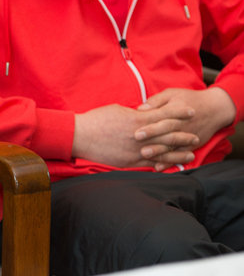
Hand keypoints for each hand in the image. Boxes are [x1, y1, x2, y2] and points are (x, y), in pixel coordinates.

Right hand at [73, 103, 198, 167]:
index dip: (179, 113)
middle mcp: (140, 136)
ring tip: (190, 153)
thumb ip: (135, 114)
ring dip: (178, 153)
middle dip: (183, 135)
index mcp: (137, 120)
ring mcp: (135, 151)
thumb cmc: (96, 120)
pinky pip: (150, 164)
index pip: (164, 115)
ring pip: (162, 152)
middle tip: (195, 135)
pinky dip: (162, 164)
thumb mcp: (118, 110)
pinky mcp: (129, 162)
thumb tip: (145, 114)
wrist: (79, 136)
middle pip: (168, 135)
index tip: (190, 112)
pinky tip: (170, 165)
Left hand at [137, 86, 235, 169]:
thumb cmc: (189, 99)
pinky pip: (180, 155)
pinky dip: (170, 162)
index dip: (150, 128)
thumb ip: (155, 101)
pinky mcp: (191, 145)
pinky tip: (158, 168)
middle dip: (153, 141)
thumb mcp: (171, 94)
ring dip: (160, 153)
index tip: (136, 133)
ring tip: (146, 156)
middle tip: (140, 148)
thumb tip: (139, 109)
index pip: (162, 120)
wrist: (215, 109)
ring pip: (173, 147)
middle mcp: (181, 126)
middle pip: (167, 134)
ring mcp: (187, 137)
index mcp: (175, 112)